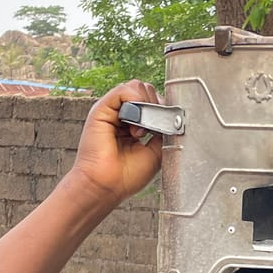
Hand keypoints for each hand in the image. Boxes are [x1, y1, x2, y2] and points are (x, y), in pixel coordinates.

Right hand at [70, 80, 164, 205]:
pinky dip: (135, 101)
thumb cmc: (127, 176)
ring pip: (136, 87)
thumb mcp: (155, 152)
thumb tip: (170, 116)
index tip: (165, 128)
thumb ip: (162, 131)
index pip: (152, 101)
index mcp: (134, 125)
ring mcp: (112, 111)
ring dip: (146, 104)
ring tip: (142, 129)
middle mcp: (122, 115)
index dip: (162, 109)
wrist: (107, 186)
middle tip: (152, 129)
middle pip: (145, 90)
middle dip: (155, 105)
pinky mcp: (101, 109)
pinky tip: (135, 124)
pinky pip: (123, 90)